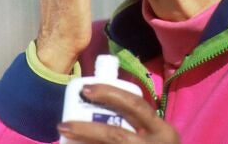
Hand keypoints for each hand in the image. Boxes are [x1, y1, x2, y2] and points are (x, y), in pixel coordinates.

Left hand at [58, 84, 180, 143]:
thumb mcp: (159, 137)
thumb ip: (138, 123)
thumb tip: (99, 106)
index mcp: (164, 132)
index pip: (136, 105)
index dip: (110, 94)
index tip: (86, 89)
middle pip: (116, 135)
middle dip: (87, 129)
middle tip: (63, 124)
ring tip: (64, 137)